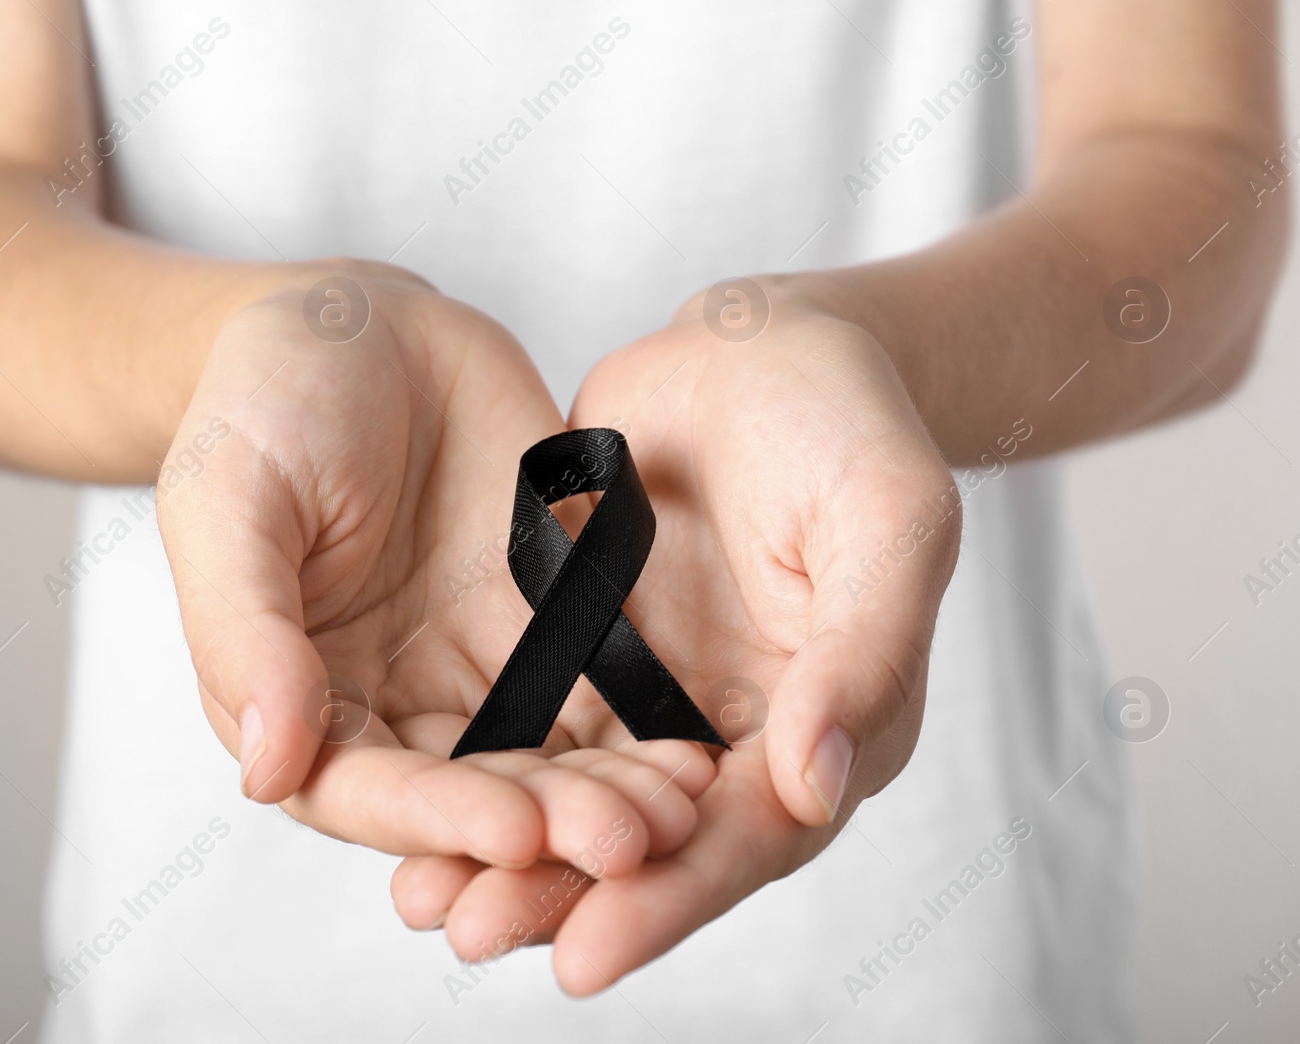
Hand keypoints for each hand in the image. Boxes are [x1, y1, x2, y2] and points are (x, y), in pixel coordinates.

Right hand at [157, 264, 712, 881]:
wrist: (363, 323)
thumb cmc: (265, 400)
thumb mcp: (229, 502)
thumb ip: (244, 634)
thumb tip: (267, 770)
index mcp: (299, 697)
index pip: (365, 789)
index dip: (438, 821)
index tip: (515, 833)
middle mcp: (394, 701)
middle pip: (474, 792)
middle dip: (552, 824)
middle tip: (631, 842)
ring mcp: (479, 663)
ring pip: (549, 753)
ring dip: (612, 790)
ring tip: (682, 808)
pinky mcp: (550, 618)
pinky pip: (603, 681)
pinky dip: (648, 722)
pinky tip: (701, 743)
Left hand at [389, 279, 961, 991]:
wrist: (760, 344)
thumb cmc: (850, 422)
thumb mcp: (888, 519)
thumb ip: (863, 653)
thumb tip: (813, 790)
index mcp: (832, 727)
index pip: (751, 838)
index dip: (672, 899)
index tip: (584, 955)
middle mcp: (740, 735)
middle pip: (654, 844)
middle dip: (566, 896)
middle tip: (471, 935)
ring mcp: (658, 698)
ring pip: (582, 800)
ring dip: (509, 855)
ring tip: (422, 902)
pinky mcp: (590, 654)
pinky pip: (532, 726)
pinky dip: (482, 772)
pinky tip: (410, 801)